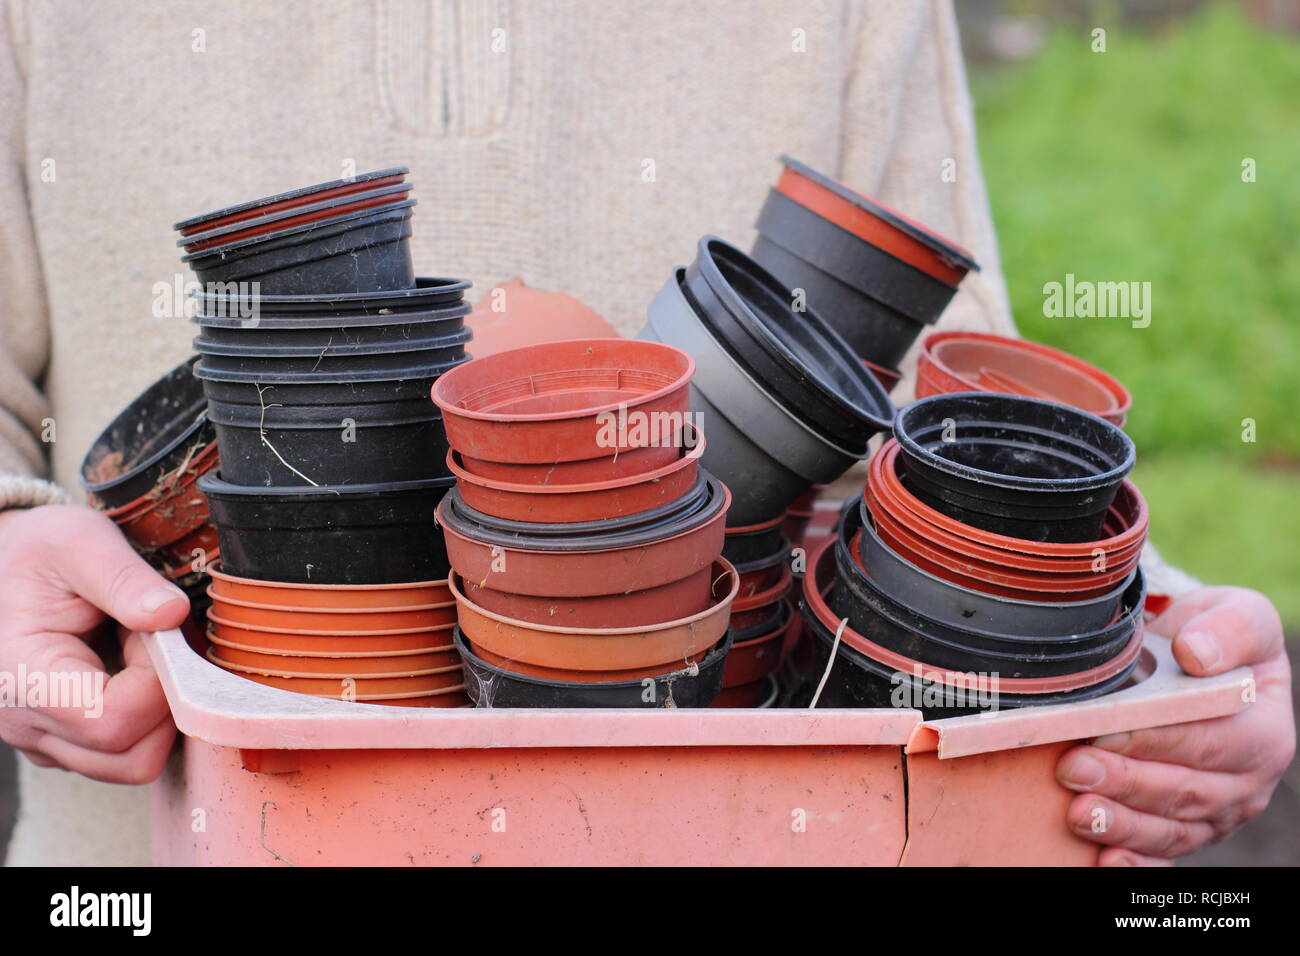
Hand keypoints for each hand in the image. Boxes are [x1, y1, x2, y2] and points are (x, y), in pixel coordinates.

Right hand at [0, 505, 190, 783]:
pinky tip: (131, 669)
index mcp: (23, 675)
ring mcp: (44, 739)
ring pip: (135, 764)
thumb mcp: (80, 541)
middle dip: (165, 702)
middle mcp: (25, 723)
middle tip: (154, 643)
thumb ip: (125, 578)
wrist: (7, 561)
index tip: (157, 634)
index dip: (158, 683)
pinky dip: (146, 717)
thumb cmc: (40, 549)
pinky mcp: (62, 740)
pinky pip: (125, 753)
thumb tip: (171, 613)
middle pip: (133, 760)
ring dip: (158, 711)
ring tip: (140, 653)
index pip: (116, 723)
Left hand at [1056, 586, 1294, 864]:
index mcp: (1265, 730)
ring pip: (1172, 830)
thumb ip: (1229, 628)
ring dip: (1121, 824)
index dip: (1158, 740)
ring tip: (1077, 811)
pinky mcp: (1186, 831)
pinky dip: (1134, 864)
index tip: (1106, 730)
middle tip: (1072, 768)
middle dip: (1126, 782)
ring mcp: (1217, 813)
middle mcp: (1247, 781)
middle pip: (1187, 791)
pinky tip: (1102, 861)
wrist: (1192, 661)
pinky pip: (1164, 856)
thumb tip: (1198, 653)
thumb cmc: (1212, 637)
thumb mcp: (1235, 614)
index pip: (1212, 742)